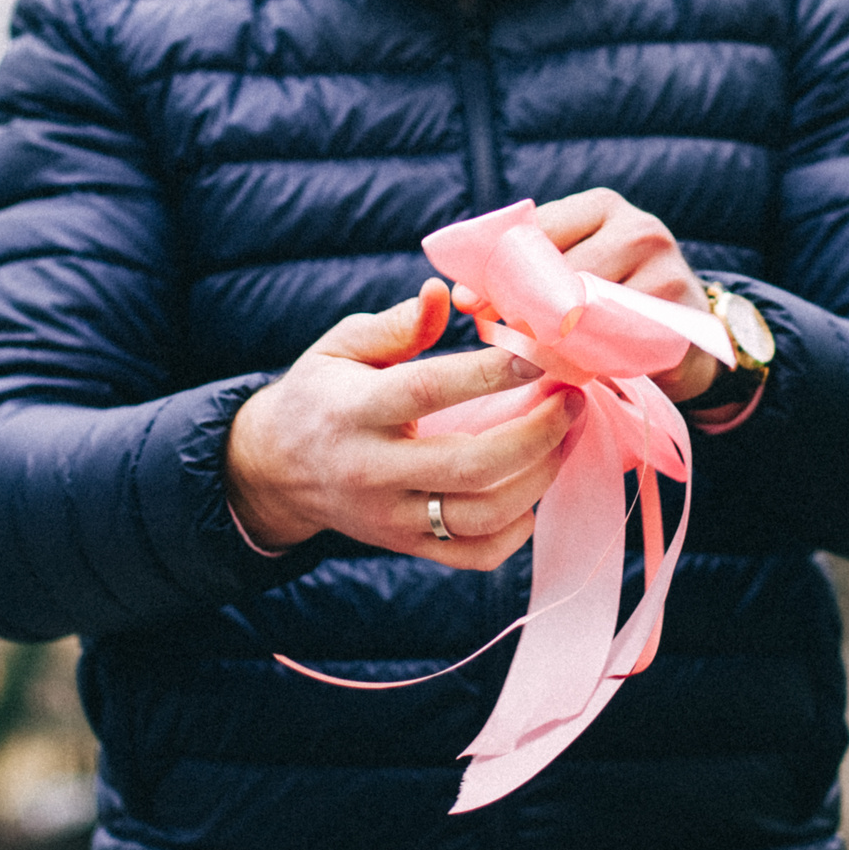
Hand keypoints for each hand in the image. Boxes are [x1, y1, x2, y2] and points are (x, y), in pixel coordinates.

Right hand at [225, 279, 573, 567]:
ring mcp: (391, 516)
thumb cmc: (322, 394)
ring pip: (480, 515)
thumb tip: (441, 293)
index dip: (488, 374)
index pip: (427, 391)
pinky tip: (531, 491)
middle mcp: (373, 469)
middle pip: (469, 464)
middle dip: (536, 433)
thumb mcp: (342, 346)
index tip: (537, 355)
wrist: (276, 471)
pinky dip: (515, 531)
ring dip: (538, 479)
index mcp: (356, 409)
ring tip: (565, 438)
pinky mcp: (406, 545)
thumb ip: (395, 324)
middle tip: (572, 399)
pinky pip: (474, 556)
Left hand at [455, 188, 721, 403]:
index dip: (498, 269)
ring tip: (534, 354)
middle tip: (500, 336)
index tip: (467, 302)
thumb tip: (460, 295)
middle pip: (560, 272)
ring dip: (552, 339)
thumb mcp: (573, 268)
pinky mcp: (678, 316)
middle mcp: (638, 228)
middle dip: (523, 308)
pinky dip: (589, 358)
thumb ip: (525, 270)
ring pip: (587, 310)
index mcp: (602, 207)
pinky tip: (574, 366)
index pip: (538, 231)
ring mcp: (664, 269)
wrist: (686, 332)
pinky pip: (617, 342)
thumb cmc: (612, 295)